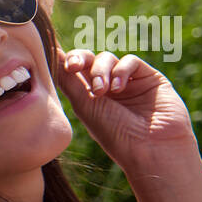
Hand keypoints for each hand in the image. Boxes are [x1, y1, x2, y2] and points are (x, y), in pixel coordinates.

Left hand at [55, 50, 197, 176]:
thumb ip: (68, 78)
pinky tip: (119, 88)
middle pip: (89, 59)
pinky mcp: (149, 78)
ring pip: (108, 58)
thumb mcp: (85, 105)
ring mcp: (129, 82)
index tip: (66, 66)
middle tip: (75, 67)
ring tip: (102, 91)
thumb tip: (50, 53)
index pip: (74, 71)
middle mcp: (108, 88)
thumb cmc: (114, 133)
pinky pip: (130, 61)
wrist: (151, 147)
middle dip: (81, 59)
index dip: (67, 61)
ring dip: (101, 70)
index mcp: (88, 97)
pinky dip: (121, 70)